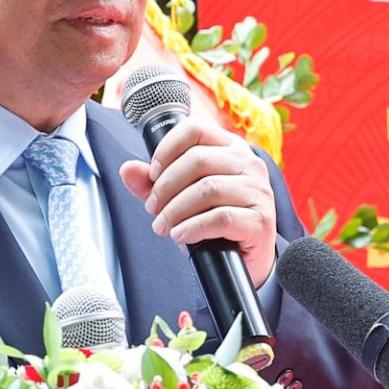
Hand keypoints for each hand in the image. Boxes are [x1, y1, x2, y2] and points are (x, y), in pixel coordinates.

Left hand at [120, 118, 277, 285]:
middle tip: (153, 208)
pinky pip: (221, 218)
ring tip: (162, 226)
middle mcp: (249, 164)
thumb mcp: (182, 198)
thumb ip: (155, 184)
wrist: (246, 259)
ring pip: (207, 189)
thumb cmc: (215, 223)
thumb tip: (127, 169)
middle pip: (198, 160)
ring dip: (175, 210)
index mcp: (231, 148)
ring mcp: (259, 191)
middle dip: (166, 186)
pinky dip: (193, 227)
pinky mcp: (261, 220)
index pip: (195, 130)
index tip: (153, 174)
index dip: (167, 149)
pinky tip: (180, 235)